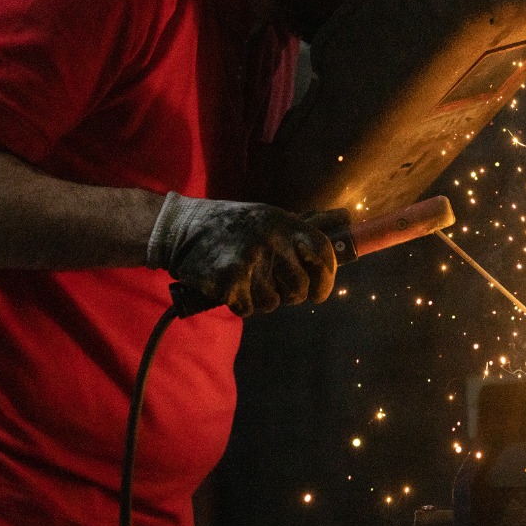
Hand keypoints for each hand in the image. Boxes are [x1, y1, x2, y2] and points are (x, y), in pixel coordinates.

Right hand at [148, 194, 335, 315]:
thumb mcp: (269, 216)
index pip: (323, 253)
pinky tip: (227, 284)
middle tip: (270, 284)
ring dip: (259, 298)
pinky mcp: (230, 281)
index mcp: (284, 222)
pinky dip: (238, 303)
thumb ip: (306, 224)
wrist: (179, 228)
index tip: (319, 291)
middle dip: (288, 295)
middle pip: (300, 289)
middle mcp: (272, 240)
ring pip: (272, 303)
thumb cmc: (231, 225)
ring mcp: (251, 261)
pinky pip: (247, 309)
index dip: (326, 278)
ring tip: (243, 278)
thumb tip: (346, 217)